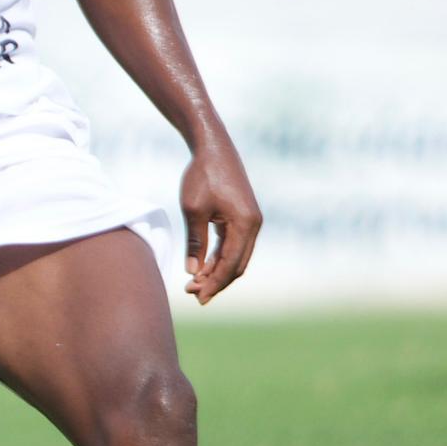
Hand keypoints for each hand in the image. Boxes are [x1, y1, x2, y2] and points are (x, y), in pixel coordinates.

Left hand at [177, 133, 260, 304]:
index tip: (197, 297)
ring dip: (217, 271)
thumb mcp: (193, 210)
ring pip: (236, 257)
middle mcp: (253, 225)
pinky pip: (233, 245)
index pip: (230, 264)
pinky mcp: (243, 217)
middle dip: (216, 282)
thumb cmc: (202, 176)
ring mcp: (250, 221)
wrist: (213, 148)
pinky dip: (220, 257)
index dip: (214, 284)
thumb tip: (193, 273)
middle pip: (237, 265)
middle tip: (193, 294)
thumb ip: (195, 243)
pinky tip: (203, 268)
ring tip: (195, 284)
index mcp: (245, 224)